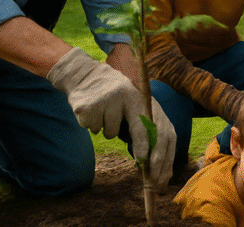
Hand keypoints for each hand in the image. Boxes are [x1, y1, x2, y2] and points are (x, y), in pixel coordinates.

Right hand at [48, 48, 175, 185]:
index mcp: (141, 97)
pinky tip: (92, 112)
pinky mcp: (89, 106)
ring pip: (111, 133)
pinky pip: (94, 128)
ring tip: (104, 114)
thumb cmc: (114, 98)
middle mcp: (127, 95)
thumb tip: (150, 160)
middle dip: (142, 150)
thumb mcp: (131, 104)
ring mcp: (107, 100)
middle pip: (140, 130)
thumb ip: (141, 125)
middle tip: (141, 163)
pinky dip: (92, 125)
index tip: (157, 168)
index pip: (156, 125)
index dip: (158, 148)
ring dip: (107, 131)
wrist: (84, 75)